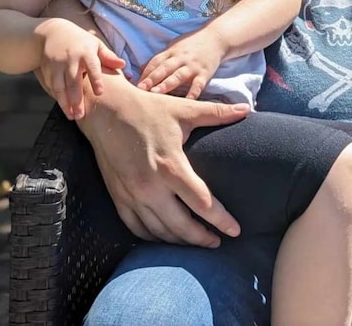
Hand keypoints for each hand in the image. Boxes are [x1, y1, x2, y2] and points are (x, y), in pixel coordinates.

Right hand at [35, 18, 124, 119]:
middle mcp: (70, 59)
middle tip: (81, 116)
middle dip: (76, 99)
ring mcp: (57, 65)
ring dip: (65, 103)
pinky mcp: (47, 70)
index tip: (100, 92)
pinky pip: (52, 86)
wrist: (51, 32)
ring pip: (60, 87)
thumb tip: (123, 64)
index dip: (96, 79)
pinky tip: (64, 107)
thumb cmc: (80, 41)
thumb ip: (108, 56)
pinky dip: (57, 98)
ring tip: (72, 116)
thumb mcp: (95, 44)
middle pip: (73, 81)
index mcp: (86, 52)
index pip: (92, 66)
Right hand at [78, 73, 249, 244]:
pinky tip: (166, 236)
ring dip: (180, 241)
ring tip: (196, 241)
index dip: (221, 220)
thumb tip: (246, 110)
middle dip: (202, 238)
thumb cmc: (148, 109)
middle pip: (181, 226)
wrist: (106, 111)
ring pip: (159, 231)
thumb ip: (217, 113)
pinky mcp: (118, 197)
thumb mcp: (184, 110)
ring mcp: (132, 195)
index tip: (235, 231)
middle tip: (217, 243)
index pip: (202, 203)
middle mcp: (150, 186)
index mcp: (170, 166)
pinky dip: (153, 237)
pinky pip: (137, 228)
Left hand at [137, 28, 225, 97]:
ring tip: (156, 94)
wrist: (216, 38)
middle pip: (164, 69)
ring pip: (178, 76)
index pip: (155, 62)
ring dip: (166, 85)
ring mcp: (193, 66)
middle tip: (140, 89)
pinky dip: (193, 93)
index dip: (144, 73)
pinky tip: (187, 101)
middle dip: (151, 79)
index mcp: (171, 52)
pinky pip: (198, 84)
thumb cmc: (192, 44)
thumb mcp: (175, 47)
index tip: (133, 84)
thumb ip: (162, 59)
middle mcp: (180, 58)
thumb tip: (142, 72)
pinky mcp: (205, 73)